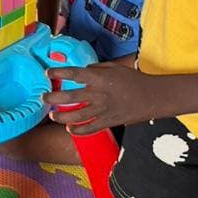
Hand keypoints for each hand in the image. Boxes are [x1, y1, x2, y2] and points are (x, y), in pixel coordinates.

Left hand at [42, 64, 163, 134]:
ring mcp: (104, 110)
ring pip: (78, 116)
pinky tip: (69, 129)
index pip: (75, 74)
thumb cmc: (134, 79)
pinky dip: (79, 131)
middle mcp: (100, 94)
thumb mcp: (115, 67)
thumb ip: (96, 68)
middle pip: (72, 96)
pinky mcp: (109, 122)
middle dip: (54, 98)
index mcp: (101, 78)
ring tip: (52, 115)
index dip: (59, 73)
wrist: (153, 97)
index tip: (47, 73)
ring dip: (62, 116)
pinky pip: (91, 129)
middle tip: (43, 97)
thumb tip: (82, 70)